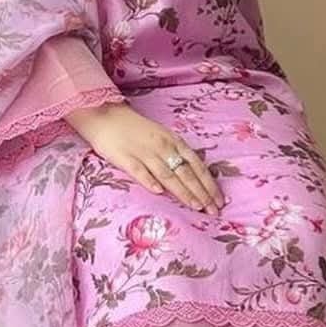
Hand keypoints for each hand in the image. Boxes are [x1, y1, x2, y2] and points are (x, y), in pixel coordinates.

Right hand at [66, 100, 223, 215]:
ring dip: (183, 191)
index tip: (219, 201)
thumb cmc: (136, 129)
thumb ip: (177, 154)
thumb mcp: (163, 136)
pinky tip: (159, 192)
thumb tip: (194, 176)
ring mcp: (144, 152)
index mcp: (174, 141)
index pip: (197, 165)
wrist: (106, 115)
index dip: (209, 184)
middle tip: (213, 210)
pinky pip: (139, 171)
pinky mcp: (124, 157)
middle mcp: (162, 147)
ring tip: (195, 206)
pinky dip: (149, 181)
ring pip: (167, 174)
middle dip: (201, 193)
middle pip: (186, 172)